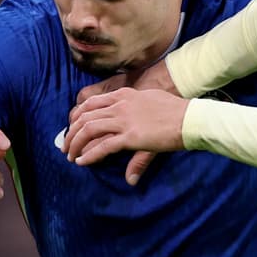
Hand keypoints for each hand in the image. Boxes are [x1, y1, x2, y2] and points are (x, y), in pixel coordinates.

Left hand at [65, 88, 190, 184]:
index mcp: (124, 95)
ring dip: (75, 144)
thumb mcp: (152, 107)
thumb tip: (134, 129)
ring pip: (88, 130)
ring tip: (70, 155)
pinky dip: (89, 155)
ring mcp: (124, 120)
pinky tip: (82, 162)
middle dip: (71, 131)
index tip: (73, 127)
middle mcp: (120, 105)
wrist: (190, 117)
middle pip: (85, 116)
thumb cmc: (177, 112)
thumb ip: (138, 117)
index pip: (92, 103)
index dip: (78, 116)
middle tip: (66, 144)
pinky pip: (102, 146)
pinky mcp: (130, 136)